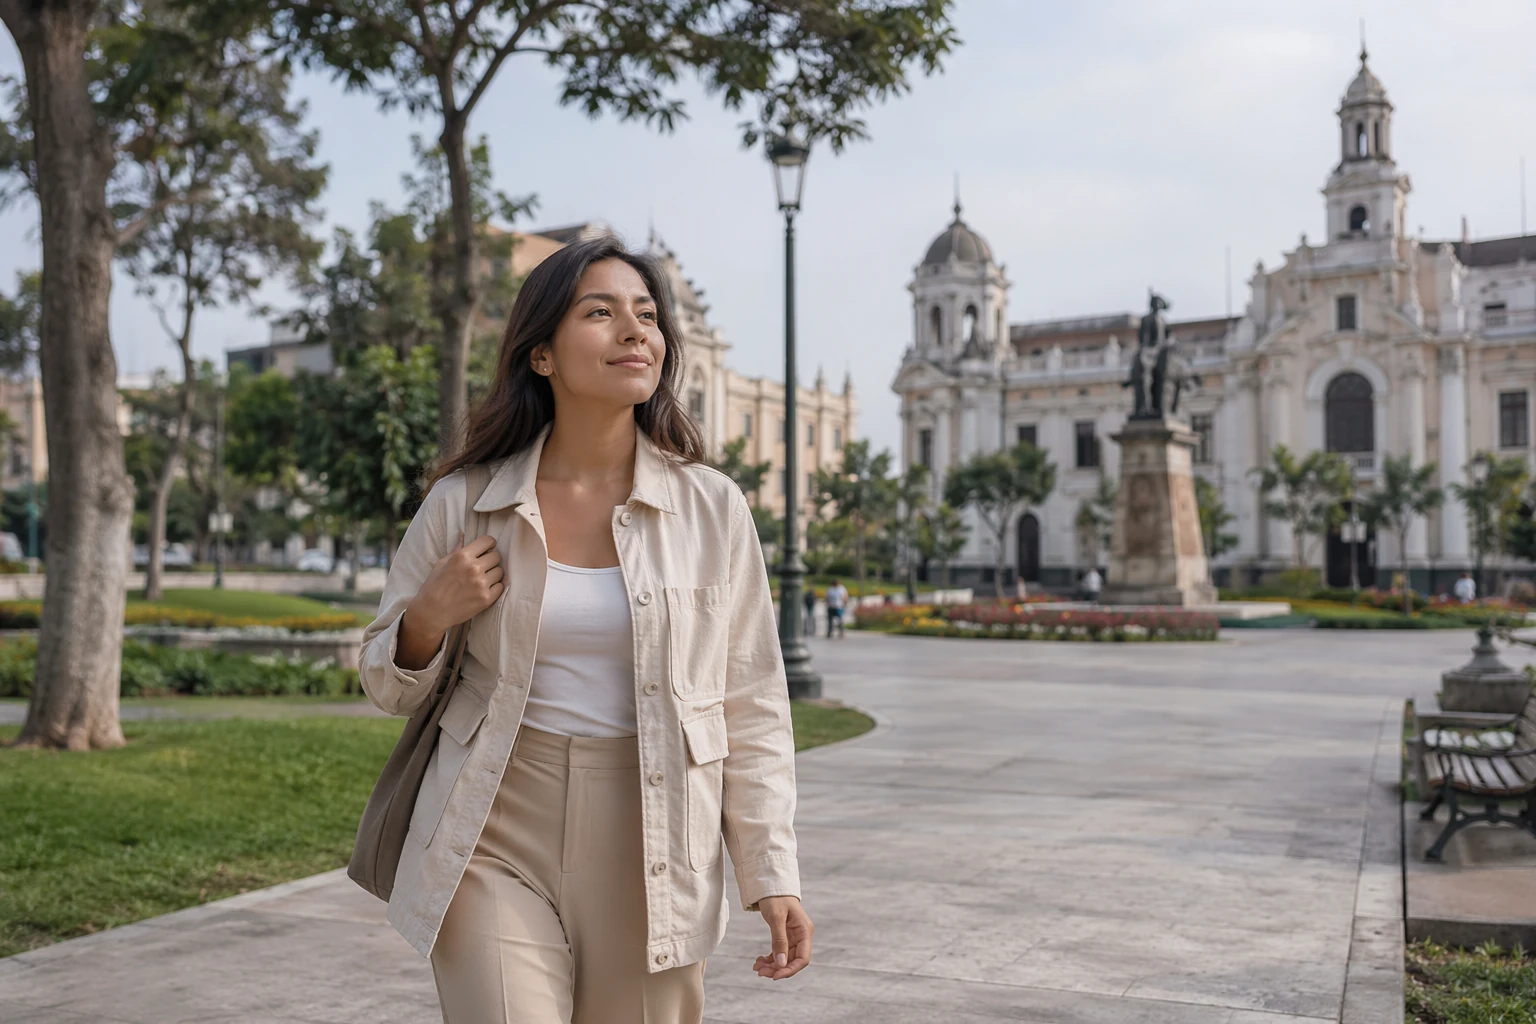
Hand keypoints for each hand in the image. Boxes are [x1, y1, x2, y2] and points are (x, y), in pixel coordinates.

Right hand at [397, 534, 503, 668]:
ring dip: (493, 574)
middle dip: (490, 560)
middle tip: (482, 567)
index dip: (488, 544)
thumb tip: (463, 534)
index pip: (488, 541)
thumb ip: (457, 549)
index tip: (486, 549)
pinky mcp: (486, 599)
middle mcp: (474, 568)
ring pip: (500, 571)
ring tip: (482, 579)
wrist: (431, 612)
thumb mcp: (441, 563)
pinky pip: (500, 587)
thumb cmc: (433, 586)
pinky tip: (484, 589)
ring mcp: (481, 584)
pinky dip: (494, 588)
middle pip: (496, 556)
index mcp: (462, 556)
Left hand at [753, 896, 811, 979]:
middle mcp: (801, 936)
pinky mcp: (785, 936)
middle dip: (777, 969)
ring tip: (757, 967)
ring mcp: (793, 936)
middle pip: (793, 960)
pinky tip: (759, 961)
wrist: (771, 885)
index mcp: (804, 931)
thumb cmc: (776, 897)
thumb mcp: (776, 918)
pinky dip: (770, 959)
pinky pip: (779, 952)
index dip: (790, 970)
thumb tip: (781, 964)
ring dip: (772, 965)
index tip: (774, 976)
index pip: (802, 958)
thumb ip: (779, 941)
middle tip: (760, 972)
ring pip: (784, 958)